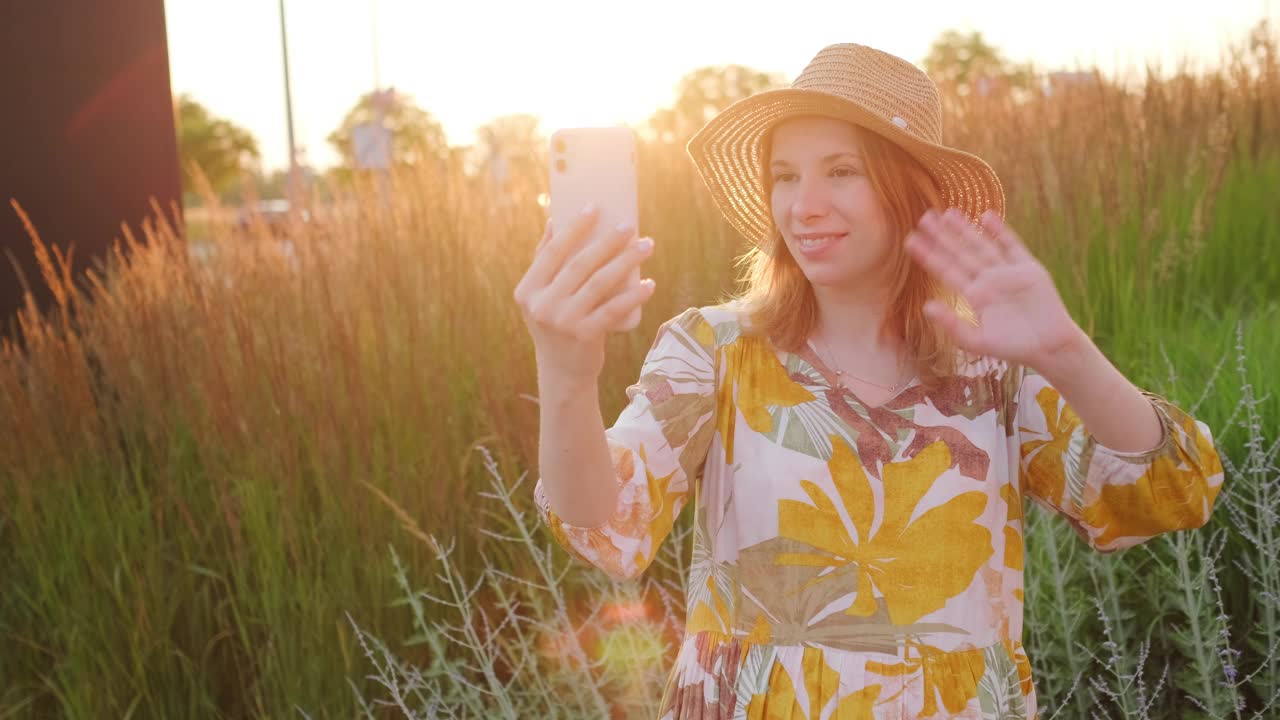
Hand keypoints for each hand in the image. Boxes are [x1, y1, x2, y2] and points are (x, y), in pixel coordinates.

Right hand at [513, 204, 656, 383]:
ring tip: (646, 245)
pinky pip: (613, 309)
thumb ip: (546, 261)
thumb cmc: (557, 323)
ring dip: (626, 261)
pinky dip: (633, 295)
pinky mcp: (584, 336)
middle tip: (630, 227)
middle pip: (580, 265)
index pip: (553, 252)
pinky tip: (649, 283)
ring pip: (599, 283)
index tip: (595, 207)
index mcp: (528, 290)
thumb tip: (556, 219)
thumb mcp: (543, 296)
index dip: (574, 228)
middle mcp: (541, 306)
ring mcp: (562, 322)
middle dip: (608, 242)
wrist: (563, 370)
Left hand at [905, 208, 1085, 368]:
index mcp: (974, 296)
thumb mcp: (977, 341)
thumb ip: (951, 325)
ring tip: (948, 214)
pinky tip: (986, 216)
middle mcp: (988, 280)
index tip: (911, 241)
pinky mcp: (1029, 269)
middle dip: (943, 237)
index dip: (929, 255)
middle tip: (924, 219)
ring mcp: (1008, 273)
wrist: (1048, 348)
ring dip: (966, 230)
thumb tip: (926, 307)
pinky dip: (1000, 232)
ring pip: (982, 246)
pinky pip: (1012, 246)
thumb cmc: (1012, 347)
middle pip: (961, 253)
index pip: (946, 270)